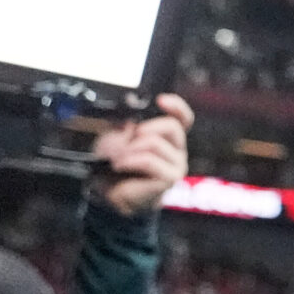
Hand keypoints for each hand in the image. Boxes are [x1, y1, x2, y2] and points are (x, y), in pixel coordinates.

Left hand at [92, 93, 192, 215]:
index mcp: (166, 137)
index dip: (177, 107)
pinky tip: (119, 165)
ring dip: (129, 148)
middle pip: (172, 126)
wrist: (110, 193)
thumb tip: (132, 115)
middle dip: (145, 129)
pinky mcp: (170, 178)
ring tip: (117, 158)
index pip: (183, 118)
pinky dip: (129, 160)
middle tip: (128, 139)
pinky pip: (149, 160)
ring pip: (155, 143)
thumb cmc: (115, 164)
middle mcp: (176, 149)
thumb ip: (126, 124)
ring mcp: (177, 165)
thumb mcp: (115, 136)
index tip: (161, 100)